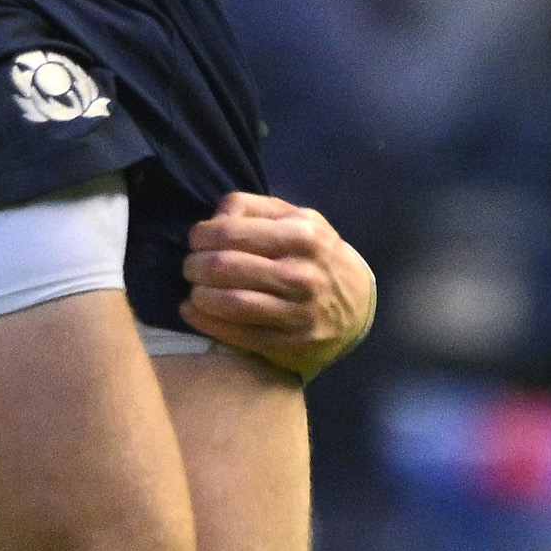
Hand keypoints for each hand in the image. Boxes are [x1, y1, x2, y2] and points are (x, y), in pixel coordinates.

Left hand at [177, 192, 374, 376]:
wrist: (358, 304)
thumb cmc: (313, 254)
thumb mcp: (294, 217)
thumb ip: (251, 207)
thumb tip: (214, 219)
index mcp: (302, 236)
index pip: (229, 233)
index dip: (201, 236)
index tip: (195, 241)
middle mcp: (302, 274)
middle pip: (224, 267)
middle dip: (195, 266)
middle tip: (191, 267)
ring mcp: (299, 312)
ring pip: (230, 303)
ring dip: (199, 295)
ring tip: (195, 289)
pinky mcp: (292, 344)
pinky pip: (238, 334)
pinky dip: (205, 322)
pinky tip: (192, 311)